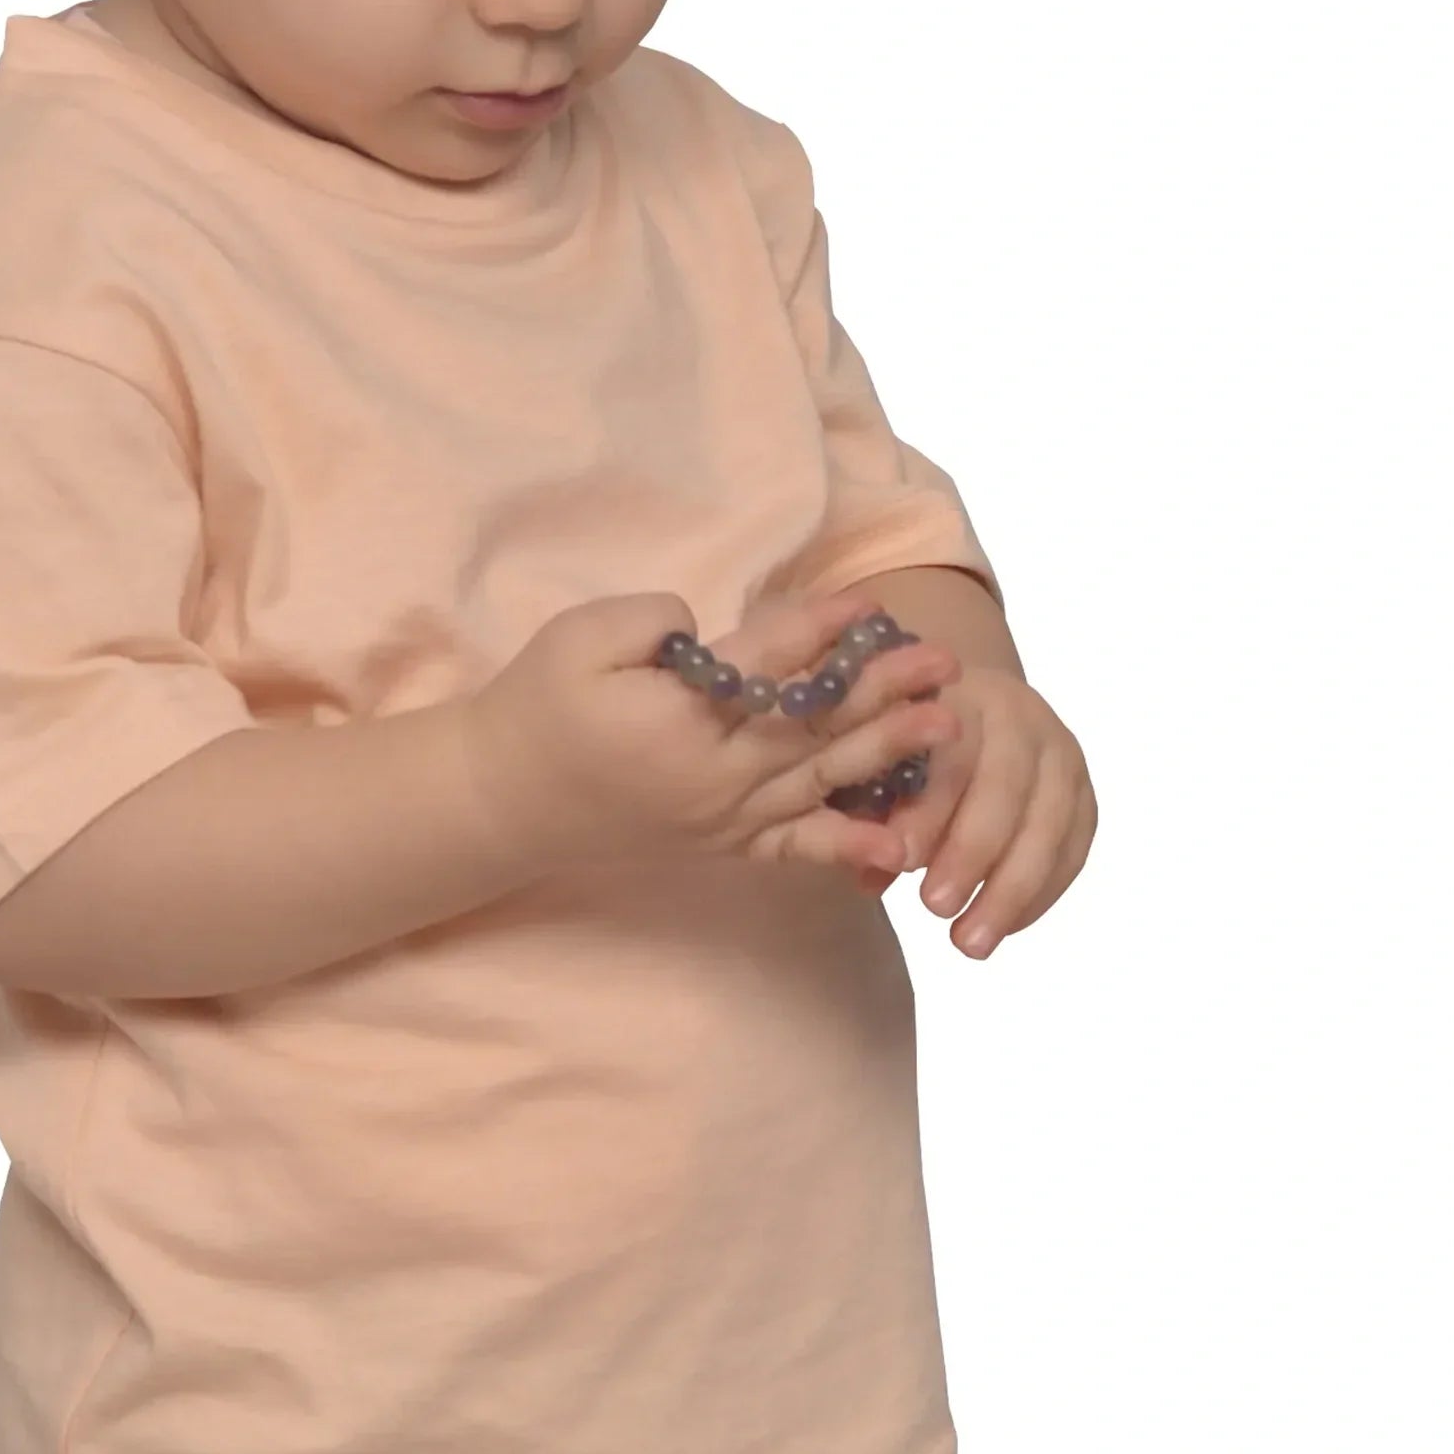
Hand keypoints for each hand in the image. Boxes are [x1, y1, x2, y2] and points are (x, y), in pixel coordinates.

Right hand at [471, 580, 964, 881]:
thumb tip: (706, 624)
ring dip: (887, 752)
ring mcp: (723, 819)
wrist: (506, 801)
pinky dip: (847, 849)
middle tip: (943, 663)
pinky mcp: (723, 844)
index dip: (819, 633)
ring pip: (818, 781)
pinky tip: (896, 848)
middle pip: (812, 728)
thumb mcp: (576, 639)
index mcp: (678, 722)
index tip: (868, 604)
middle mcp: (713, 779)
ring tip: (946, 725)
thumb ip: (648, 621)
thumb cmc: (539, 707)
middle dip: (882, 692)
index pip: (764, 668)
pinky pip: (795, 848)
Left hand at [890, 663, 1096, 956]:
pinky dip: (1042, 893)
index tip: (902, 860)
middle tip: (935, 909)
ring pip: (1049, 824)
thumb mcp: (878, 756)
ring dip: (1012, 890)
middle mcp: (1020, 716)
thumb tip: (870, 875)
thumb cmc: (907, 741)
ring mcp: (1061, 754)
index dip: (929, 808)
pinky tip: (1007, 928)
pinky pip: (1074, 848)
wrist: (970, 707)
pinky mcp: (1084, 793)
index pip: (950, 752)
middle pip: (1006, 787)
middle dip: (972, 854)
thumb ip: (870, 807)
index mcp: (959, 697)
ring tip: (970, 944)